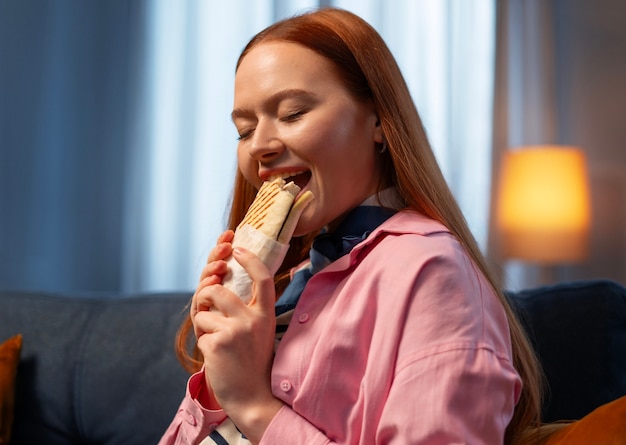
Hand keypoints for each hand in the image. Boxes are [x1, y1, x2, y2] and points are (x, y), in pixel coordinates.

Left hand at [191, 232, 283, 441]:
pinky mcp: (218, 343)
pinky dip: (203, 341)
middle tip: (208, 307)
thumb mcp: (259, 331)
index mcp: (266, 314)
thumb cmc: (252, 362)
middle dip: (204, 296)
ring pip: (202, 309)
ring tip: (215, 338)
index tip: (236, 247)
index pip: (262, 277)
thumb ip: (245, 308)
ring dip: (202, 323)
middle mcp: (253, 318)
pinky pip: (199, 329)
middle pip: (217, 289)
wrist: (253, 397)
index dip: (249, 259)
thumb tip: (217, 281)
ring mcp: (236, 330)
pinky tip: (217, 355)